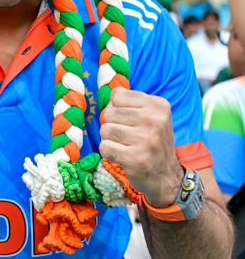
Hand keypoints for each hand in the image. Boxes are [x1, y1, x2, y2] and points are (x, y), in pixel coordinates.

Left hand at [99, 88, 182, 206]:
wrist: (167, 177)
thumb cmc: (152, 142)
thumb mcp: (151, 116)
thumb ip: (131, 103)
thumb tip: (109, 95)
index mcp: (159, 106)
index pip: (117, 95)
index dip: (117, 108)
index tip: (130, 120)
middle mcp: (155, 121)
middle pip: (109, 113)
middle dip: (112, 125)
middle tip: (128, 137)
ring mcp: (146, 140)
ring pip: (105, 130)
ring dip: (110, 140)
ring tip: (126, 146)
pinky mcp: (135, 158)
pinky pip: (104, 147)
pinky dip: (109, 153)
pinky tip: (123, 157)